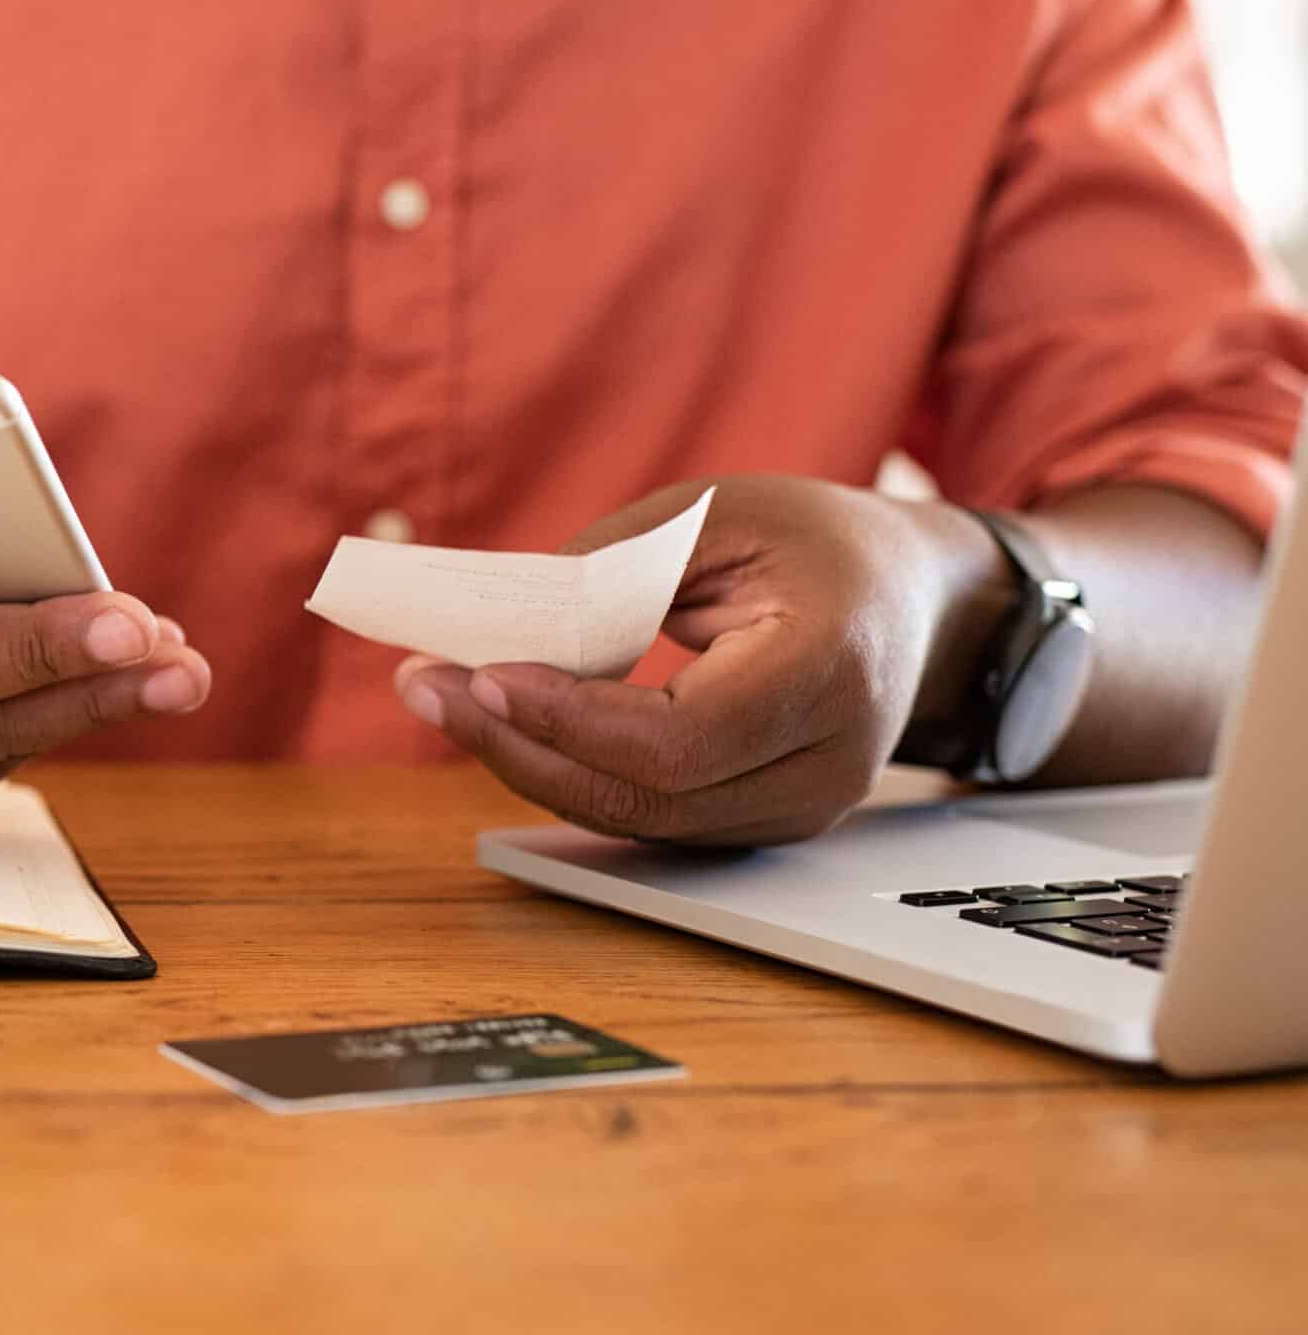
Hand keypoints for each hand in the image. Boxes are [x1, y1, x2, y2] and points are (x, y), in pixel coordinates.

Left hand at [396, 475, 980, 845]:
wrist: (910, 598)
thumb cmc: (812, 541)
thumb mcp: (715, 514)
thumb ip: (610, 569)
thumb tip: (503, 628)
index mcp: (829, 671)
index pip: (682, 738)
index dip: (572, 718)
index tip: (483, 674)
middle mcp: (824, 764)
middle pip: (644, 795)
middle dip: (516, 744)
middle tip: (423, 686)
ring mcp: (799, 809)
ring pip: (635, 818)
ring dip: (524, 762)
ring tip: (439, 696)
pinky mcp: (761, 820)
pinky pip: (646, 814)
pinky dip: (565, 771)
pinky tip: (500, 723)